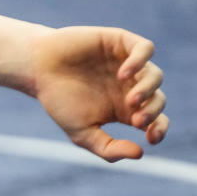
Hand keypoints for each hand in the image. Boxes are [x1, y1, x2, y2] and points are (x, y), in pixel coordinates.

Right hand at [31, 26, 167, 161]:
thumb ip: (108, 148)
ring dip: (148, 90)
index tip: (150, 138)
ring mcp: (128, 63)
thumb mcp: (82, 133)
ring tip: (131, 100)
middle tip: (136, 120)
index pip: (155, 120)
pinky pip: (145, 48)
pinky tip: (123, 73)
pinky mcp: (121, 42)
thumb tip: (139, 154)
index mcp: (124, 109)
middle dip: (152, 112)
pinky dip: (140, 61)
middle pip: (158, 100)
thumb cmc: (58, 101)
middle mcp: (130, 86)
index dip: (159, 129)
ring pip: (155, 76)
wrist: (37, 70)